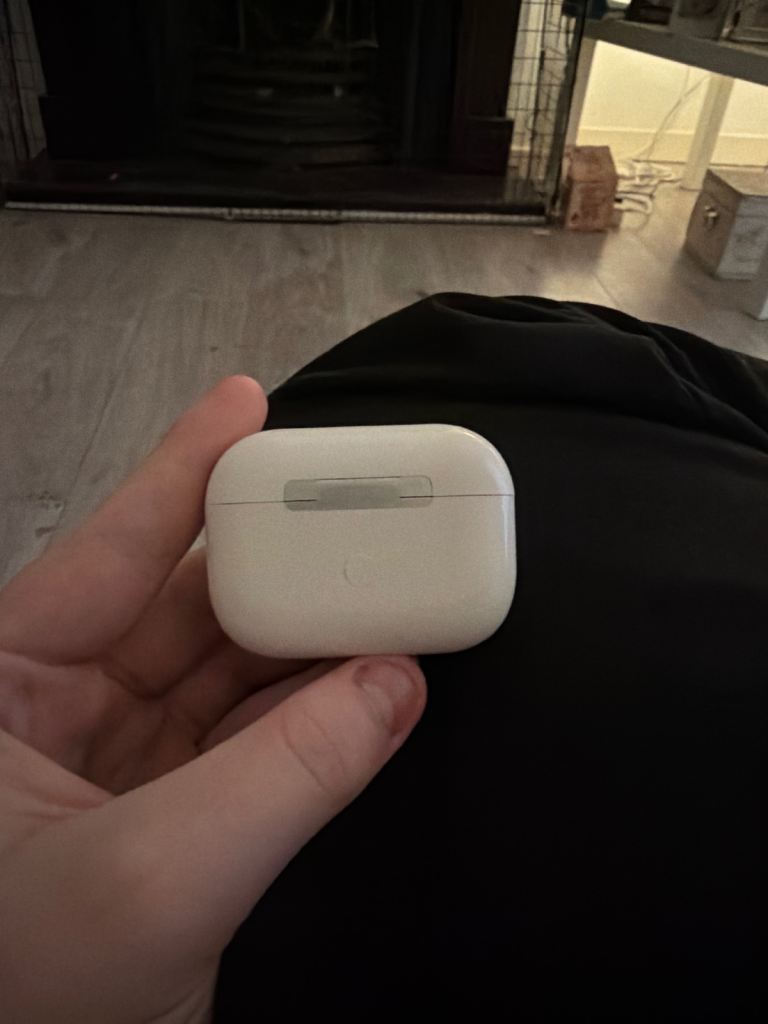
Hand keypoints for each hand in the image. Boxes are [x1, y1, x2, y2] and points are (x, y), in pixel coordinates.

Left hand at [0, 377, 426, 1023]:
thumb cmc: (20, 998)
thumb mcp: (153, 878)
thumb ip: (285, 774)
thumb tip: (394, 684)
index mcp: (1, 684)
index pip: (109, 551)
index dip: (183, 470)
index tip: (247, 402)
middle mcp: (54, 707)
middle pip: (182, 603)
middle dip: (273, 561)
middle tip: (353, 512)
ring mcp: (115, 761)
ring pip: (226, 671)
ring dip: (307, 640)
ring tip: (384, 594)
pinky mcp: (168, 812)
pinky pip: (249, 738)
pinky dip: (309, 714)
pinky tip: (366, 685)